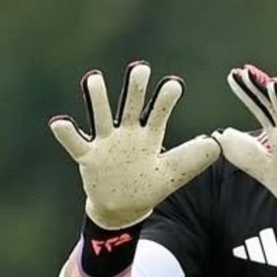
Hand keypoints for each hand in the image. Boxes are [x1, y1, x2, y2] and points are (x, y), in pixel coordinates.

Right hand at [50, 62, 220, 229]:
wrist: (122, 208)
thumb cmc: (147, 185)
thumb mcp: (172, 174)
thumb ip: (191, 159)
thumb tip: (217, 144)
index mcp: (149, 135)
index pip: (159, 112)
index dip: (166, 99)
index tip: (174, 84)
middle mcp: (127, 133)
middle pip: (131, 105)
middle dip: (135, 88)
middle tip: (141, 68)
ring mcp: (106, 143)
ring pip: (101, 116)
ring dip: (97, 98)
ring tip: (94, 78)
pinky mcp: (88, 157)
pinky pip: (75, 143)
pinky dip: (66, 133)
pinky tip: (59, 121)